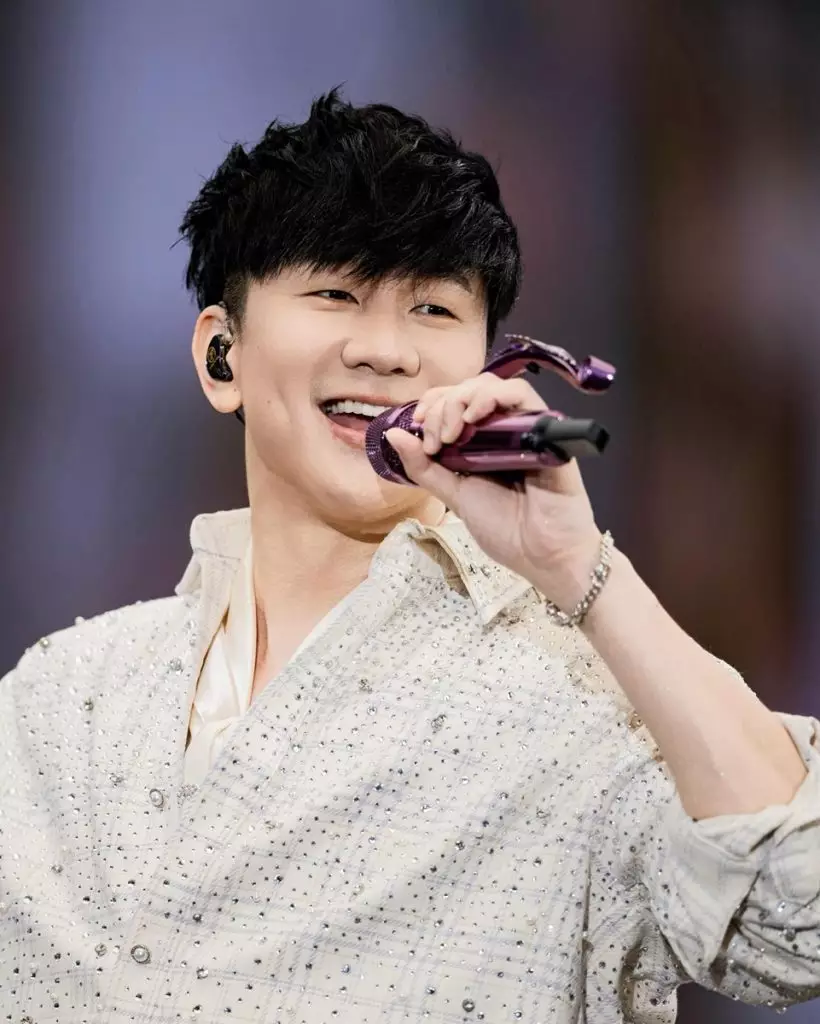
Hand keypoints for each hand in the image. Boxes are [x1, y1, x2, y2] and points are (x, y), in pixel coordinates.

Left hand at [385, 373, 603, 609]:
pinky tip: (474, 418)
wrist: (542, 554)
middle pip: (467, 388)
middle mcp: (500, 429)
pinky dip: (493, 397)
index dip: (431, 405)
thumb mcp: (454, 495)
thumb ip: (424, 467)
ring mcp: (522, 425)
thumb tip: (392, 434)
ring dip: (462, 399)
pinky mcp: (545, 427)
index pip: (451, 401)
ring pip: (490, 385)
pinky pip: (522, 394)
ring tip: (452, 432)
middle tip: (436, 438)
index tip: (418, 426)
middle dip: (442, 405)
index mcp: (478, 442)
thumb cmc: (504, 528)